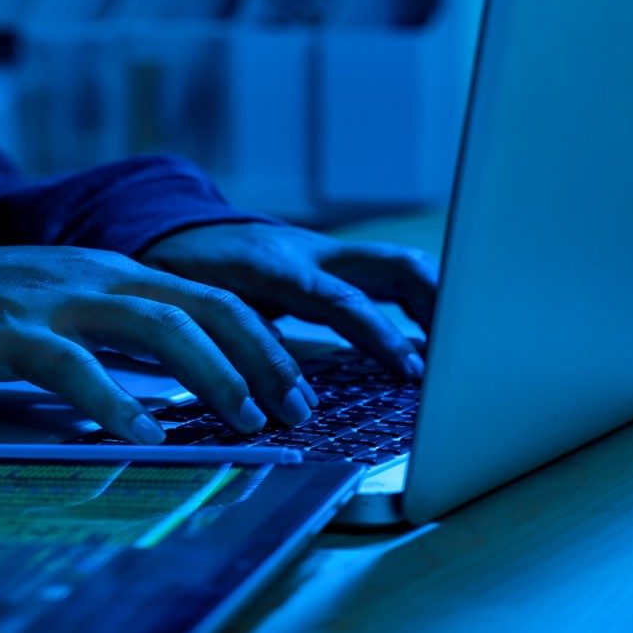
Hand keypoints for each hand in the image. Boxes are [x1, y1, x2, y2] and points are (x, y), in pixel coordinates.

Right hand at [0, 246, 318, 443]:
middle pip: (201, 306)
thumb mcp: (78, 303)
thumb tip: (195, 372)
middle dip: (258, 358)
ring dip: (210, 374)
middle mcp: (100, 277)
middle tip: (292, 409)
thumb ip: (130, 328)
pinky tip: (145, 433)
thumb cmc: (1, 307)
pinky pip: (74, 368)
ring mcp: (58, 300)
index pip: (212, 297)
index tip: (296, 388)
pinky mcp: (13, 333)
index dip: (264, 342)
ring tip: (242, 419)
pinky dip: (115, 401)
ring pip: (154, 327)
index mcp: (120, 272)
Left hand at [139, 223, 437, 377]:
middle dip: (435, 306)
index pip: (342, 299)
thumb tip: (286, 400)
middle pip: (392, 265)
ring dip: (436, 303)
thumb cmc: (184, 277)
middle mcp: (309, 252)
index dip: (380, 334)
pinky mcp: (332, 258)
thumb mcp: (201, 311)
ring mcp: (325, 251)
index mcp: (273, 266)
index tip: (410, 369)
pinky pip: (384, 274)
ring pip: (398, 264)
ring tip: (460, 350)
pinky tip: (431, 338)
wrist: (172, 231)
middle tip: (459, 355)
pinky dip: (415, 303)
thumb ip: (240, 345)